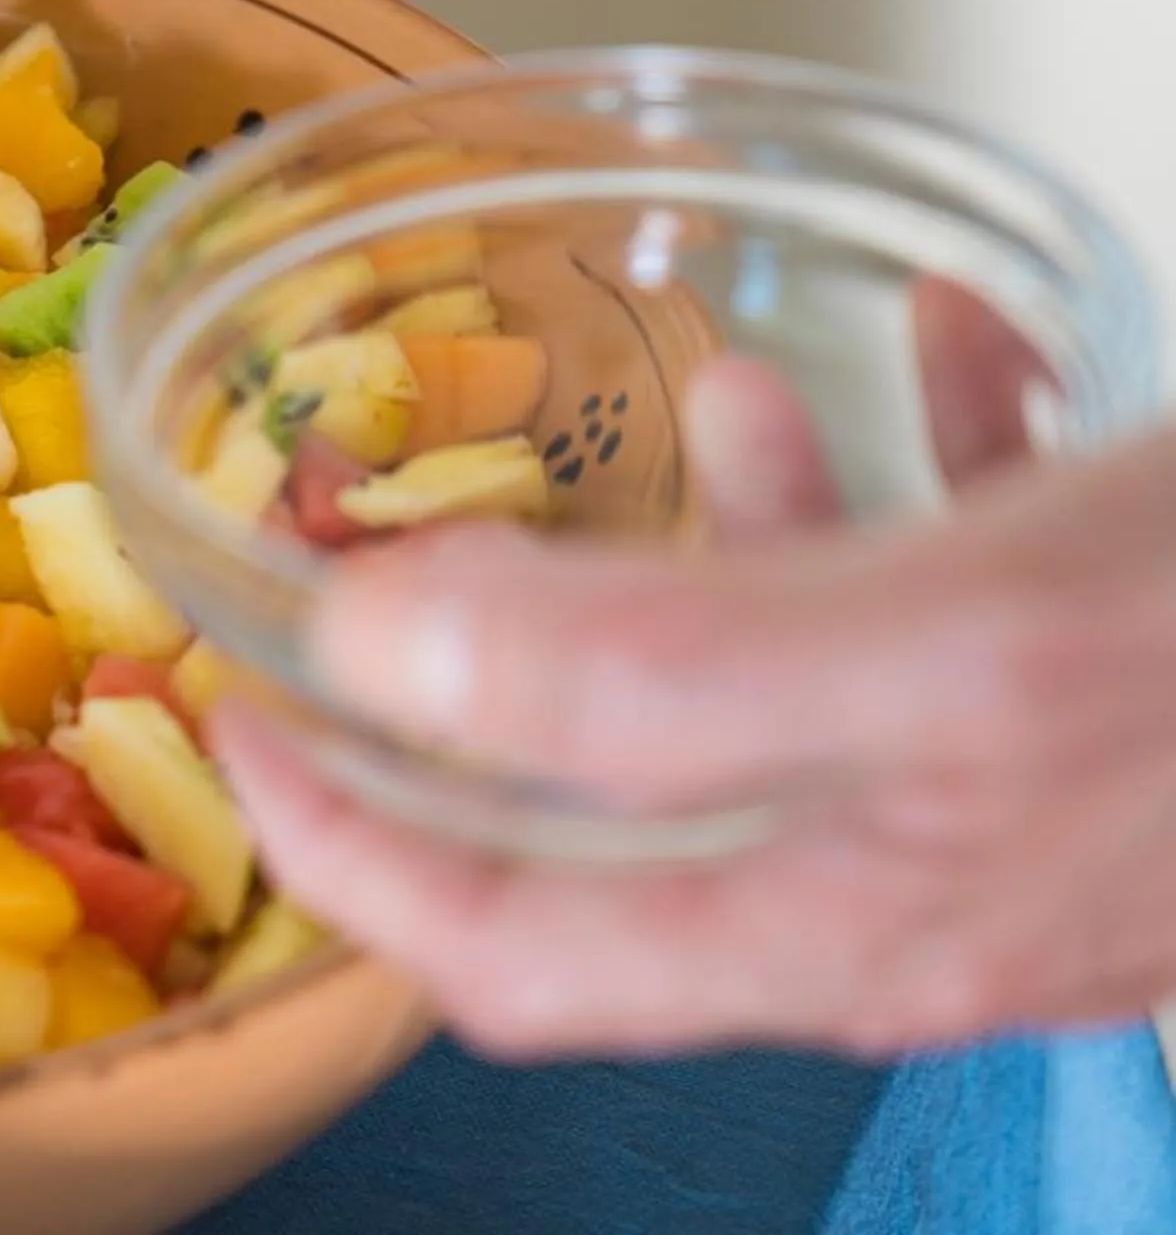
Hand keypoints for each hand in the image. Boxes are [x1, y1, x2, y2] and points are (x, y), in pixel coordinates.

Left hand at [215, 319, 1175, 1059]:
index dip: (349, 854)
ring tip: (695, 401)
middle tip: (389, 563)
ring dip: (729, 547)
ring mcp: (1043, 796)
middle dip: (494, 692)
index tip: (226, 718)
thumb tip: (382, 663)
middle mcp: (928, 887)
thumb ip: (656, 684)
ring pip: (819, 680)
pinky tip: (947, 356)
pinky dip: (940, 471)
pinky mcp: (1142, 688)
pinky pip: (1002, 585)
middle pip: (627, 823)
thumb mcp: (949, 651)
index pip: (514, 954)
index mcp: (851, 923)